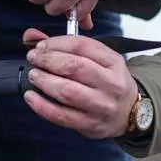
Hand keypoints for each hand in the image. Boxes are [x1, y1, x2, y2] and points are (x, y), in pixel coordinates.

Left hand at [21, 28, 137, 139]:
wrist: (130, 113)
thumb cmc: (109, 83)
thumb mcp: (98, 60)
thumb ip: (65, 46)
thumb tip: (31, 36)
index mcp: (113, 62)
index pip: (82, 46)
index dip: (56, 43)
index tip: (41, 45)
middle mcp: (111, 84)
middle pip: (74, 67)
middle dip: (48, 60)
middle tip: (33, 58)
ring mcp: (101, 106)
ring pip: (67, 91)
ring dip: (44, 81)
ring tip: (33, 75)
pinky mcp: (90, 124)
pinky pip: (61, 116)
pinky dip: (42, 106)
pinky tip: (31, 97)